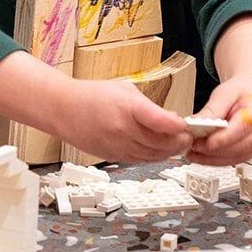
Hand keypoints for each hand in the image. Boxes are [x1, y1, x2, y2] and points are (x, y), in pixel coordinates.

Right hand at [60, 80, 192, 163]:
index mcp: (128, 108)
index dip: (179, 126)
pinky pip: (140, 161)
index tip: (187, 125)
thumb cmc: (92, 95)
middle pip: (162, 144)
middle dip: (180, 142)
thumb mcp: (125, 89)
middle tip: (188, 137)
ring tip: (177, 144)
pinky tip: (159, 150)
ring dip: (169, 152)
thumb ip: (149, 106)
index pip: (162, 122)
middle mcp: (124, 130)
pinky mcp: (113, 157)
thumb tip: (170, 119)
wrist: (63, 109)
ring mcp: (118, 146)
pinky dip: (153, 157)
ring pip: (154, 157)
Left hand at [185, 76, 251, 165]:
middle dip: (213, 150)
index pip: (241, 129)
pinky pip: (235, 160)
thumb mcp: (224, 93)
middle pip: (239, 148)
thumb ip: (212, 110)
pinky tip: (202, 157)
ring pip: (236, 158)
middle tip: (192, 147)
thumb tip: (195, 124)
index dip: (221, 139)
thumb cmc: (241, 91)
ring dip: (212, 159)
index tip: (203, 143)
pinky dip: (217, 160)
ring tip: (193, 153)